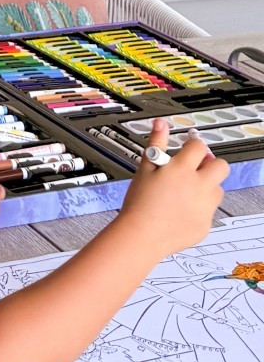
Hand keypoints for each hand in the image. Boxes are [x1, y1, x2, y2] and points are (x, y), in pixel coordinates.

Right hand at [119, 118, 227, 258]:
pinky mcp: (205, 224)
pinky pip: (210, 211)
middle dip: (211, 164)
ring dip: (207, 187)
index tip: (189, 147)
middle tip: (196, 168)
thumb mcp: (145, 168)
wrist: (142, 236)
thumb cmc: (140, 203)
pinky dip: (200, 208)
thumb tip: (161, 125)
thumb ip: (156, 144)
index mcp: (183, 169)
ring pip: (218, 190)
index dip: (194, 145)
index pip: (199, 146)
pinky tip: (182, 210)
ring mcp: (205, 207)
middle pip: (221, 166)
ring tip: (187, 192)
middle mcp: (199, 186)